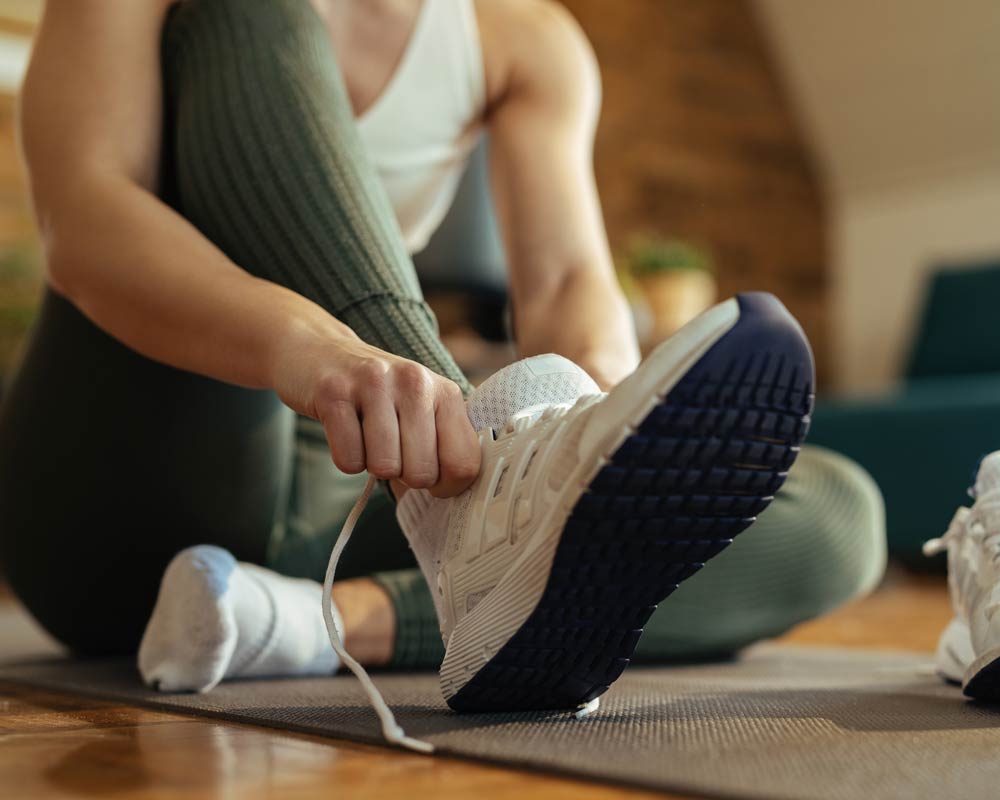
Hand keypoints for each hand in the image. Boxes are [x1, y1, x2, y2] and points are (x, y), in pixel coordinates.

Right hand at [273, 330, 480, 497]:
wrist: (319, 352)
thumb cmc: (379, 393)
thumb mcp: (422, 407)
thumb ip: (445, 443)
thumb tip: (455, 494)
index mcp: (445, 391)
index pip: (463, 463)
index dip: (446, 487)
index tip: (431, 479)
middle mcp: (414, 382)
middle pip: (421, 473)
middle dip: (403, 476)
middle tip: (392, 449)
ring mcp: (374, 384)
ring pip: (384, 467)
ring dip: (373, 465)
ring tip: (368, 436)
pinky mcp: (334, 393)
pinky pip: (348, 460)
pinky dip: (346, 459)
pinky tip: (347, 431)